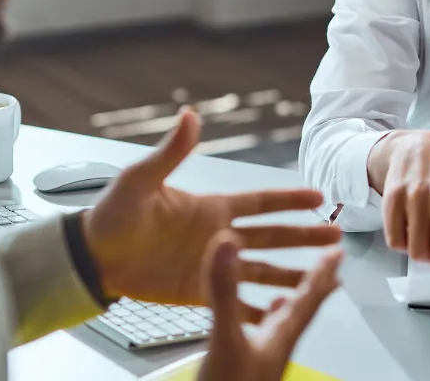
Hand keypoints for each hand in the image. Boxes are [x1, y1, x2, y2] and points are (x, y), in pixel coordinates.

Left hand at [83, 109, 342, 319]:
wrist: (92, 257)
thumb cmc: (112, 215)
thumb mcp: (141, 180)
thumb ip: (171, 152)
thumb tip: (189, 115)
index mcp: (211, 208)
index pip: (260, 202)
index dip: (289, 201)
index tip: (319, 198)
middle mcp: (218, 237)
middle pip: (272, 237)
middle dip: (305, 238)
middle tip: (336, 238)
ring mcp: (212, 267)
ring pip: (263, 272)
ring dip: (292, 274)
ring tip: (323, 279)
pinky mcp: (200, 292)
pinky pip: (236, 302)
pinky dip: (260, 309)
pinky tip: (282, 315)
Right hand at [197, 231, 342, 380]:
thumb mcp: (225, 336)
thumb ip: (225, 290)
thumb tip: (227, 241)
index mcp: (279, 335)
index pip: (308, 297)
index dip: (323, 272)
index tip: (339, 251)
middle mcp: (275, 345)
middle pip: (302, 310)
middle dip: (314, 286)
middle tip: (330, 266)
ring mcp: (261, 359)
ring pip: (281, 324)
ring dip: (287, 303)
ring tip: (289, 291)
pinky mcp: (243, 368)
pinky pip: (258, 336)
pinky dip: (258, 322)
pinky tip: (252, 325)